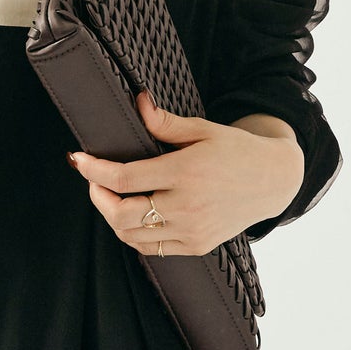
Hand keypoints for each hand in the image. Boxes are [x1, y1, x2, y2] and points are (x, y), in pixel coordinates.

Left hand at [66, 88, 303, 255]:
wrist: (273, 181)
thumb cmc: (236, 150)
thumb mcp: (203, 129)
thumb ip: (165, 122)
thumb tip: (138, 101)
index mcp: (186, 172)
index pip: (125, 178)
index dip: (94, 171)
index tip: (78, 160)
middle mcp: (187, 206)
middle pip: (121, 214)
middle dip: (98, 198)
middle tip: (95, 181)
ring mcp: (192, 230)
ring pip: (131, 236)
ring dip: (112, 217)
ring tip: (111, 197)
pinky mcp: (197, 246)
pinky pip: (151, 248)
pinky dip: (133, 234)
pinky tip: (132, 215)